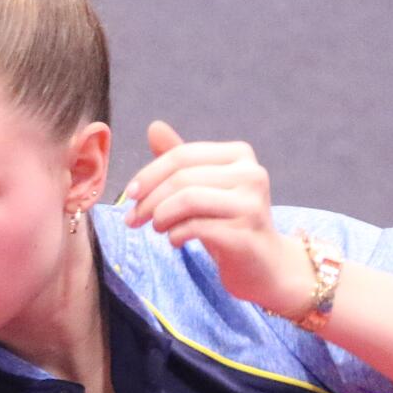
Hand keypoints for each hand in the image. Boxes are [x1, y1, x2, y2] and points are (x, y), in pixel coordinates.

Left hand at [121, 121, 308, 313]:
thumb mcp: (202, 188)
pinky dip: (176, 234)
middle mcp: (251, 174)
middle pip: (183, 178)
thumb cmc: (228, 222)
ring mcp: (251, 204)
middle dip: (149, 200)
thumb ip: (180, 160)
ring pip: (188, 200)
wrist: (263, 265)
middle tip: (133, 219)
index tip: (130, 195)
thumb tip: (154, 127)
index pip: (182, 155)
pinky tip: (175, 240)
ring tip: (157, 229)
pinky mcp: (245, 233)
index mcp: (239, 155)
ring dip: (160, 217)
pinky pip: (196, 227)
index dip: (149, 174)